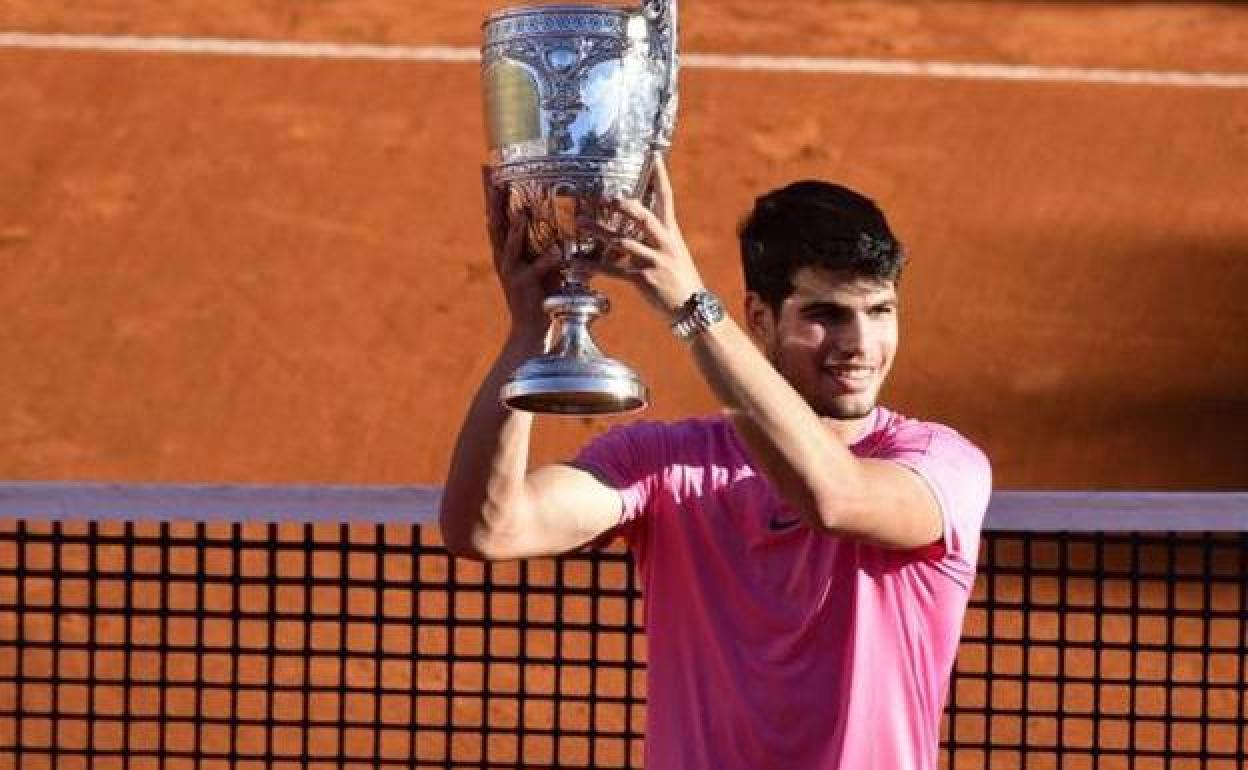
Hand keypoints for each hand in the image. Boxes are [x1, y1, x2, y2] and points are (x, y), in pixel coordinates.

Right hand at [483, 168, 561, 334]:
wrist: (532, 330)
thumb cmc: (543, 295)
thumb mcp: (545, 265)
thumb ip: (553, 243)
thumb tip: (572, 221)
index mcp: (506, 249)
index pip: (498, 213)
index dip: (493, 190)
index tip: (490, 165)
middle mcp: (504, 256)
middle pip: (495, 221)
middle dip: (493, 198)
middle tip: (491, 173)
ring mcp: (512, 271)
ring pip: (510, 243)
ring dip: (515, 226)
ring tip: (520, 209)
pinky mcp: (524, 285)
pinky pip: (538, 269)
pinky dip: (546, 260)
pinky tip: (554, 251)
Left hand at [584, 153, 705, 316]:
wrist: (694, 309)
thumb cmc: (681, 281)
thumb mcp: (674, 254)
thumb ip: (656, 240)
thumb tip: (635, 229)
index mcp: (672, 234)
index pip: (667, 199)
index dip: (661, 177)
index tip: (655, 156)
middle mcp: (665, 243)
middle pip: (643, 217)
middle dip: (623, 205)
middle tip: (604, 195)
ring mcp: (655, 261)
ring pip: (623, 242)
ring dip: (600, 232)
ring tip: (581, 223)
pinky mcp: (645, 279)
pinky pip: (615, 270)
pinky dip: (594, 266)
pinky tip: (578, 263)